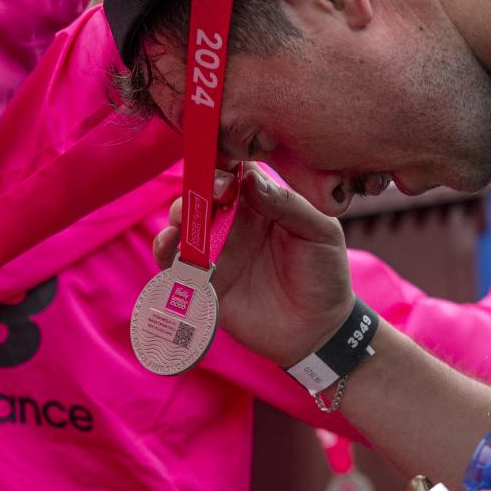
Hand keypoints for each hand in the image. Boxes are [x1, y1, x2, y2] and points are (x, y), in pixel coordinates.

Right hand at [153, 165, 353, 367]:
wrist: (318, 331)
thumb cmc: (325, 274)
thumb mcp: (320, 232)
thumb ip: (287, 204)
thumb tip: (249, 179)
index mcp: (264, 202)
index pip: (237, 170)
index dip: (225, 159)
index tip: (223, 162)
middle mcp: (236, 221)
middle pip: (204, 191)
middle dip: (199, 185)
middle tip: (213, 194)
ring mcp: (218, 249)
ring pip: (185, 221)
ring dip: (179, 214)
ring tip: (185, 220)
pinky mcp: (205, 280)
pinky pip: (175, 260)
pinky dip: (165, 249)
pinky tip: (171, 244)